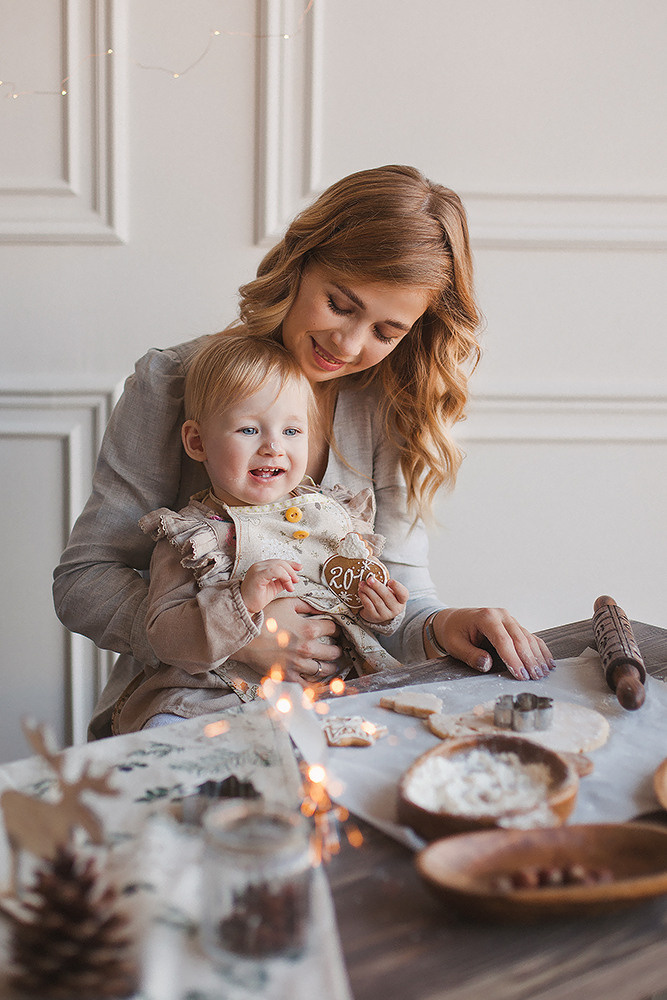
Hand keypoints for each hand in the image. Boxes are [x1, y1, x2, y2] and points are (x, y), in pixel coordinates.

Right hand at [233, 596, 341, 684]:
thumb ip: (306, 604)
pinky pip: (308, 684)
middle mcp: (307, 648)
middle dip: (337, 649)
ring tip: (331, 665)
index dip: (336, 629)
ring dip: (330, 667)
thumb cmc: (264, 618)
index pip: (333, 630)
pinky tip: (318, 680)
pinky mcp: (289, 676)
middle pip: (334, 652)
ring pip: (325, 669)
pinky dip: (316, 683)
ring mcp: (299, 664)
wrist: (243, 638)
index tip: (335, 631)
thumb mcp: (286, 604)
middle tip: (336, 649)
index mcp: (309, 629)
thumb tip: (321, 607)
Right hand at [240, 560, 300, 613]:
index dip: (291, 564)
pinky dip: (283, 576)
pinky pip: (273, 570)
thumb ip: (281, 581)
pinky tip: (287, 583)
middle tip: (296, 580)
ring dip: (288, 575)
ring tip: (291, 585)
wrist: (245, 606)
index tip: (299, 568)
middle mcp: (259, 566)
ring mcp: (257, 569)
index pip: (279, 561)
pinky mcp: (257, 575)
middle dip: (291, 570)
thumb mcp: (273, 588)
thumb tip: (292, 578)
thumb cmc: (256, 598)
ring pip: (278, 565)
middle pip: (280, 562)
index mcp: (262, 567)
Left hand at [358, 576, 408, 623]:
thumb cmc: (385, 597)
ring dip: (368, 590)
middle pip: (387, 596)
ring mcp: (386, 614)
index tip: (389, 581)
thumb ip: (385, 584)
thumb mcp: (389, 591)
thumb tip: (373, 577)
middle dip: (377, 586)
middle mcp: (396, 609)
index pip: (403, 594)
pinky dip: (364, 597)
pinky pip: (369, 606)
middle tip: (369, 579)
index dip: (397, 587)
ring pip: (377, 601)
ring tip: (362, 584)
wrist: (378, 612)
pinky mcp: (375, 617)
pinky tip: (361, 591)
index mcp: (402, 600)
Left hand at [428, 607, 555, 680]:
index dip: (513, 659)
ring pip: (528, 637)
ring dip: (537, 656)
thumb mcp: (455, 645)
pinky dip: (539, 649)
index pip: (503, 640)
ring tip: (543, 673)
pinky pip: (530, 636)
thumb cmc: (454, 632)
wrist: (453, 620)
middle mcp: (501, 615)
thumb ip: (470, 655)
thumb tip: (486, 664)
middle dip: (528, 660)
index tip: (520, 675)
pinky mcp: (514, 625)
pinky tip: (547, 661)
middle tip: (535, 678)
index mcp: (486, 617)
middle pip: (519, 639)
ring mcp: (509, 619)